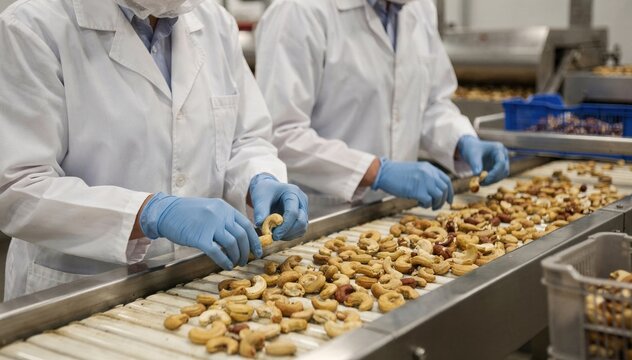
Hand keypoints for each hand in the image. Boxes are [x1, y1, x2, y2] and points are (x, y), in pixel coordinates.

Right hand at [139, 193, 260, 269]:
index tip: (257, 251)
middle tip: (245, 260)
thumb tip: (241, 235)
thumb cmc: (188, 213)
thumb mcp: (211, 209)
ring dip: (236, 256)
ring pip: (232, 244)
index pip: (246, 225)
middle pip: (241, 236)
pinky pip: (217, 252)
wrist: (166, 212)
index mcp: (225, 208)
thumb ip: (225, 219)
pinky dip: (224, 260)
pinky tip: (226, 265)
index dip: (254, 240)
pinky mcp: (200, 237)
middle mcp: (220, 215)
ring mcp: (210, 225)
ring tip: (235, 263)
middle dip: (246, 251)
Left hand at [249, 174, 308, 239]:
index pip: (293, 212)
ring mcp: (303, 210)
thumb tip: (260, 225)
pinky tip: (279, 232)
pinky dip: (289, 235)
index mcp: (292, 192)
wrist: (267, 190)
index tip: (273, 236)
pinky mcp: (302, 218)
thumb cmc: (263, 192)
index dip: (284, 226)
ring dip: (288, 235)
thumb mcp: (259, 198)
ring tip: (274, 233)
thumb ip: (260, 211)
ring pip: (302, 228)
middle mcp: (301, 201)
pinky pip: (299, 231)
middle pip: (301, 222)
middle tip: (273, 237)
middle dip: (288, 232)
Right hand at [372, 158, 452, 209]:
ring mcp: (424, 181)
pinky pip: (429, 201)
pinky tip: (419, 203)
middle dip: (443, 200)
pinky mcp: (417, 190)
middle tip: (436, 206)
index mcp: (429, 168)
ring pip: (439, 196)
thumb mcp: (416, 171)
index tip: (449, 200)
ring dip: (435, 204)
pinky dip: (426, 205)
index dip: (450, 192)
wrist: (384, 172)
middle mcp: (429, 173)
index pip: (446, 180)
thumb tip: (435, 190)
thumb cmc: (397, 174)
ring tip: (427, 205)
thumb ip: (427, 177)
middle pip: (445, 189)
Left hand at [457, 135, 509, 184]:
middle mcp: (503, 154)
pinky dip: (491, 180)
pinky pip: (499, 176)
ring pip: (503, 175)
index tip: (484, 179)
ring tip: (480, 182)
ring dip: (493, 181)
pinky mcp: (500, 167)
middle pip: (504, 169)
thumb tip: (478, 175)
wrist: (471, 148)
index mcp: (498, 149)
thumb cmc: (471, 149)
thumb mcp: (472, 156)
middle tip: (481, 184)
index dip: (494, 173)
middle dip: (493, 178)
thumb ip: (475, 165)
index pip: (501, 162)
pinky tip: (482, 181)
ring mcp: (503, 161)